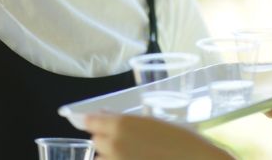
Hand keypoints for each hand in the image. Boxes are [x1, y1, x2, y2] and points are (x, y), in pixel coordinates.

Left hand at [85, 113, 234, 159]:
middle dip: (105, 139)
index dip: (91, 120)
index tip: (91, 121)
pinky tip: (132, 159)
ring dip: (110, 156)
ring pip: (101, 158)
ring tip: (130, 154)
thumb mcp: (153, 123)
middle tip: (123, 140)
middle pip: (96, 141)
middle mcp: (114, 145)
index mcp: (121, 125)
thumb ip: (126, 122)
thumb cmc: (180, 140)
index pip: (91, 121)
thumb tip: (105, 117)